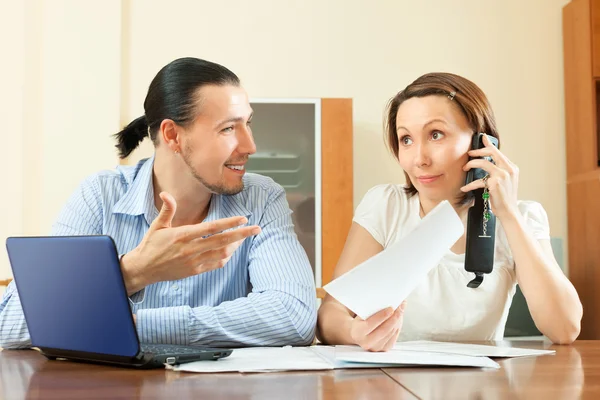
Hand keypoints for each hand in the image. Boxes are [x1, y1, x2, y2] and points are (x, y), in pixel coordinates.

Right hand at [121, 191, 260, 294]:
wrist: (144, 269)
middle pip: (222, 240)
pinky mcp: (195, 271)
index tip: (243, 218)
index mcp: (183, 235)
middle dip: (242, 234)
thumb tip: (166, 193)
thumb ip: (167, 209)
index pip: (211, 228)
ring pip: (222, 253)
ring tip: (245, 237)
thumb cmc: (151, 244)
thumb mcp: (157, 225)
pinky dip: (226, 256)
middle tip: (257, 229)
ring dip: (236, 245)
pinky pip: (216, 264)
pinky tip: (231, 249)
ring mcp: (194, 261)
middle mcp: (191, 249)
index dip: (229, 223)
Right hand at [350, 302, 405, 351]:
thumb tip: (386, 301)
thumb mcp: (361, 314)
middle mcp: (366, 342)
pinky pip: (394, 336)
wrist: (359, 333)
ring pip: (391, 332)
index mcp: (357, 332)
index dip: (382, 316)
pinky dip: (398, 326)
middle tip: (400, 307)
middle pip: (384, 330)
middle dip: (394, 317)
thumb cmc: (360, 320)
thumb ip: (370, 309)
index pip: (370, 324)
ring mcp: (376, 347)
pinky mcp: (384, 348)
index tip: (391, 308)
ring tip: (401, 309)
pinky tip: (399, 318)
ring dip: (398, 320)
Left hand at [461, 133, 518, 219]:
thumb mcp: (505, 181)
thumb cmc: (504, 198)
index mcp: (512, 168)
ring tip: (465, 168)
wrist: (509, 211)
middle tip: (469, 154)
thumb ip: (499, 171)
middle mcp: (509, 169)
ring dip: (471, 164)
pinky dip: (469, 185)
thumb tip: (486, 163)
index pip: (498, 152)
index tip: (482, 138)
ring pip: (483, 163)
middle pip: (491, 153)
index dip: (489, 145)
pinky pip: (478, 181)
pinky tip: (464, 188)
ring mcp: (502, 176)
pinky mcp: (495, 183)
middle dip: (478, 151)